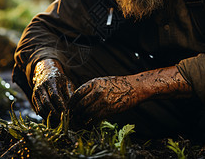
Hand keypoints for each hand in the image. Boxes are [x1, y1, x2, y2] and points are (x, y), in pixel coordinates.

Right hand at [31, 59, 74, 123]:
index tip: (68, 113)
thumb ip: (70, 93)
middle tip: (63, 120)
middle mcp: (41, 87)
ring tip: (58, 122)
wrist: (45, 72)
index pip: (55, 96)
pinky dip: (45, 116)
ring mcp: (36, 93)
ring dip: (49, 117)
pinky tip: (52, 119)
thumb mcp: (66, 83)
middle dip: (55, 113)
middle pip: (46, 103)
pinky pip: (38, 109)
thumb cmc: (59, 79)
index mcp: (51, 81)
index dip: (61, 106)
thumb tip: (74, 107)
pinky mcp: (33, 98)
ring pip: (41, 108)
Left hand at [68, 66, 191, 126]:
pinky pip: (95, 118)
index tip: (70, 106)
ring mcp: (102, 101)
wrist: (135, 87)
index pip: (77, 93)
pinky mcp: (108, 110)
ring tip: (81, 120)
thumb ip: (92, 88)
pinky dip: (90, 122)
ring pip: (86, 112)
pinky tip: (89, 123)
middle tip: (73, 115)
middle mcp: (97, 91)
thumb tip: (81, 97)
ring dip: (83, 118)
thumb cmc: (120, 84)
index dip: (72, 102)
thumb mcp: (103, 81)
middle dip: (75, 111)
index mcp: (94, 83)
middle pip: (80, 104)